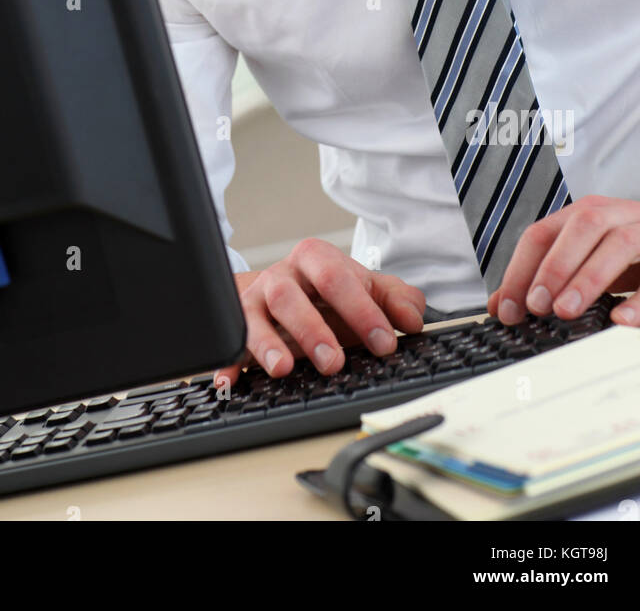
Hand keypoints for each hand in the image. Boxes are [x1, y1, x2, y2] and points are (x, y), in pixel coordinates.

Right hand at [214, 237, 425, 388]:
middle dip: (312, 329)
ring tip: (283, 369)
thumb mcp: (369, 289)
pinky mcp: (239, 327)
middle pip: (290, 295)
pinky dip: (227, 361)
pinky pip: (228, 341)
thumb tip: (412, 318)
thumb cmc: (332, 294)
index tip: (384, 342)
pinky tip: (230, 381)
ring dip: (268, 343)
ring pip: (254, 315)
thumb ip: (397, 299)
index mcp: (316, 259)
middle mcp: (281, 276)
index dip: (362, 310)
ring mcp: (256, 300)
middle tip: (334, 362)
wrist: (289, 291)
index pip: (337, 277)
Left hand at [485, 195, 639, 327]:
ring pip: (619, 244)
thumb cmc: (631, 248)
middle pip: (581, 227)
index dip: (520, 269)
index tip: (506, 307)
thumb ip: (545, 278)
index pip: (544, 233)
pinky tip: (621, 319)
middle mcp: (617, 216)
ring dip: (589, 278)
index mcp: (586, 214)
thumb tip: (501, 305)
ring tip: (566, 310)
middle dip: (554, 267)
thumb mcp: (585, 257)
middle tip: (537, 306)